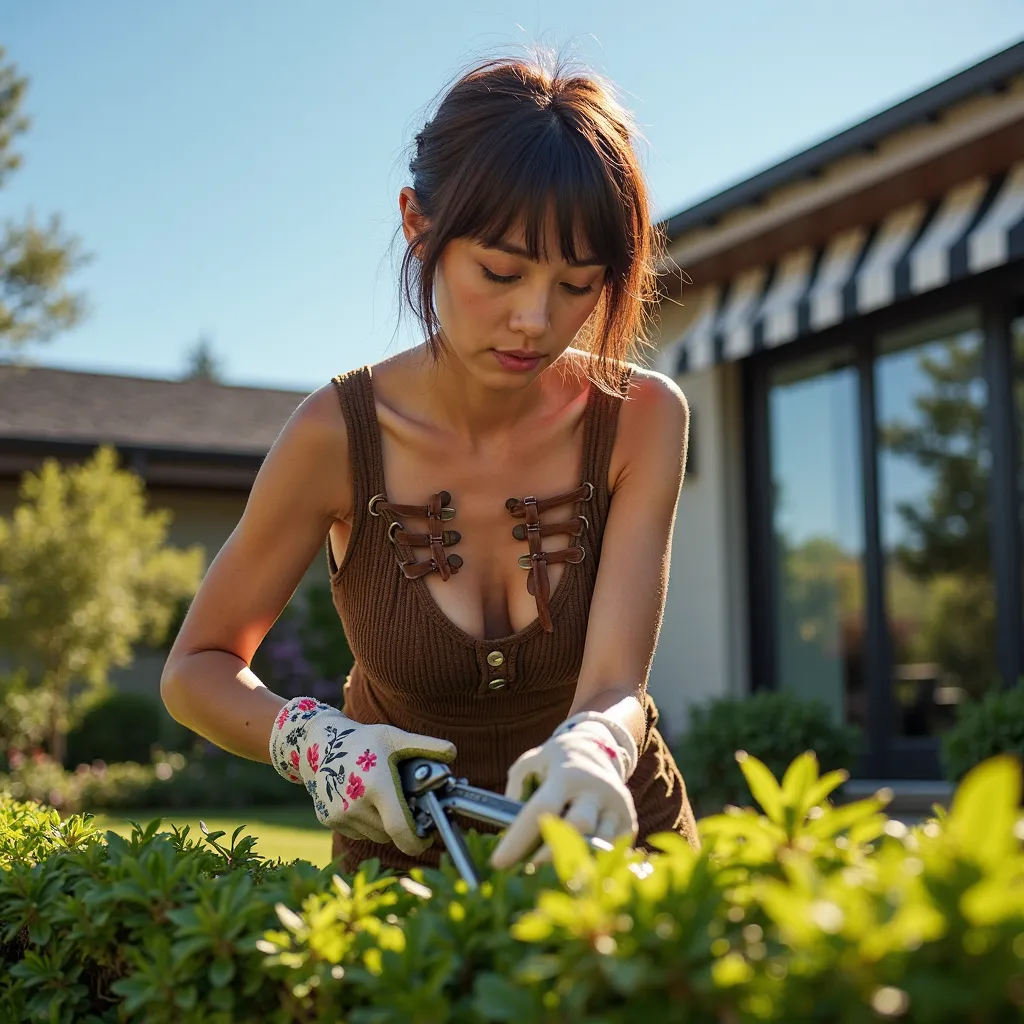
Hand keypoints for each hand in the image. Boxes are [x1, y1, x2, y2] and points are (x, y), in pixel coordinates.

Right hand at [270, 696, 455, 856]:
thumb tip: (453, 752)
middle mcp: (355, 804)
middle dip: (402, 824)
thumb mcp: (395, 738)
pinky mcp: (328, 820)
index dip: (416, 841)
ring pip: (374, 834)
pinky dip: (366, 823)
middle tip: (408, 807)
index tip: (426, 839)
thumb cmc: (363, 740)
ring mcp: (339, 815)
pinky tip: (364, 800)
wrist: (317, 743)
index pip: (400, 828)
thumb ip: (425, 746)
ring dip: (384, 825)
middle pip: (390, 832)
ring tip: (385, 799)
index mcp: (376, 785)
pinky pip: (358, 832)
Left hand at [489, 714, 638, 870]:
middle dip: (552, 853)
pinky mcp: (629, 822)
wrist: (598, 748)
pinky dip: (594, 865)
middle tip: (528, 870)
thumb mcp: (531, 762)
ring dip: (574, 864)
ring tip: (551, 878)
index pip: (542, 808)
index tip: (499, 862)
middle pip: (578, 825)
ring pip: (599, 843)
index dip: (520, 837)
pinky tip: (577, 873)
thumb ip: (516, 786)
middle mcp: (595, 789)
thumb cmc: (555, 762)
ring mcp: (616, 806)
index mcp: (567, 774)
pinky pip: (613, 852)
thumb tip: (507, 824)